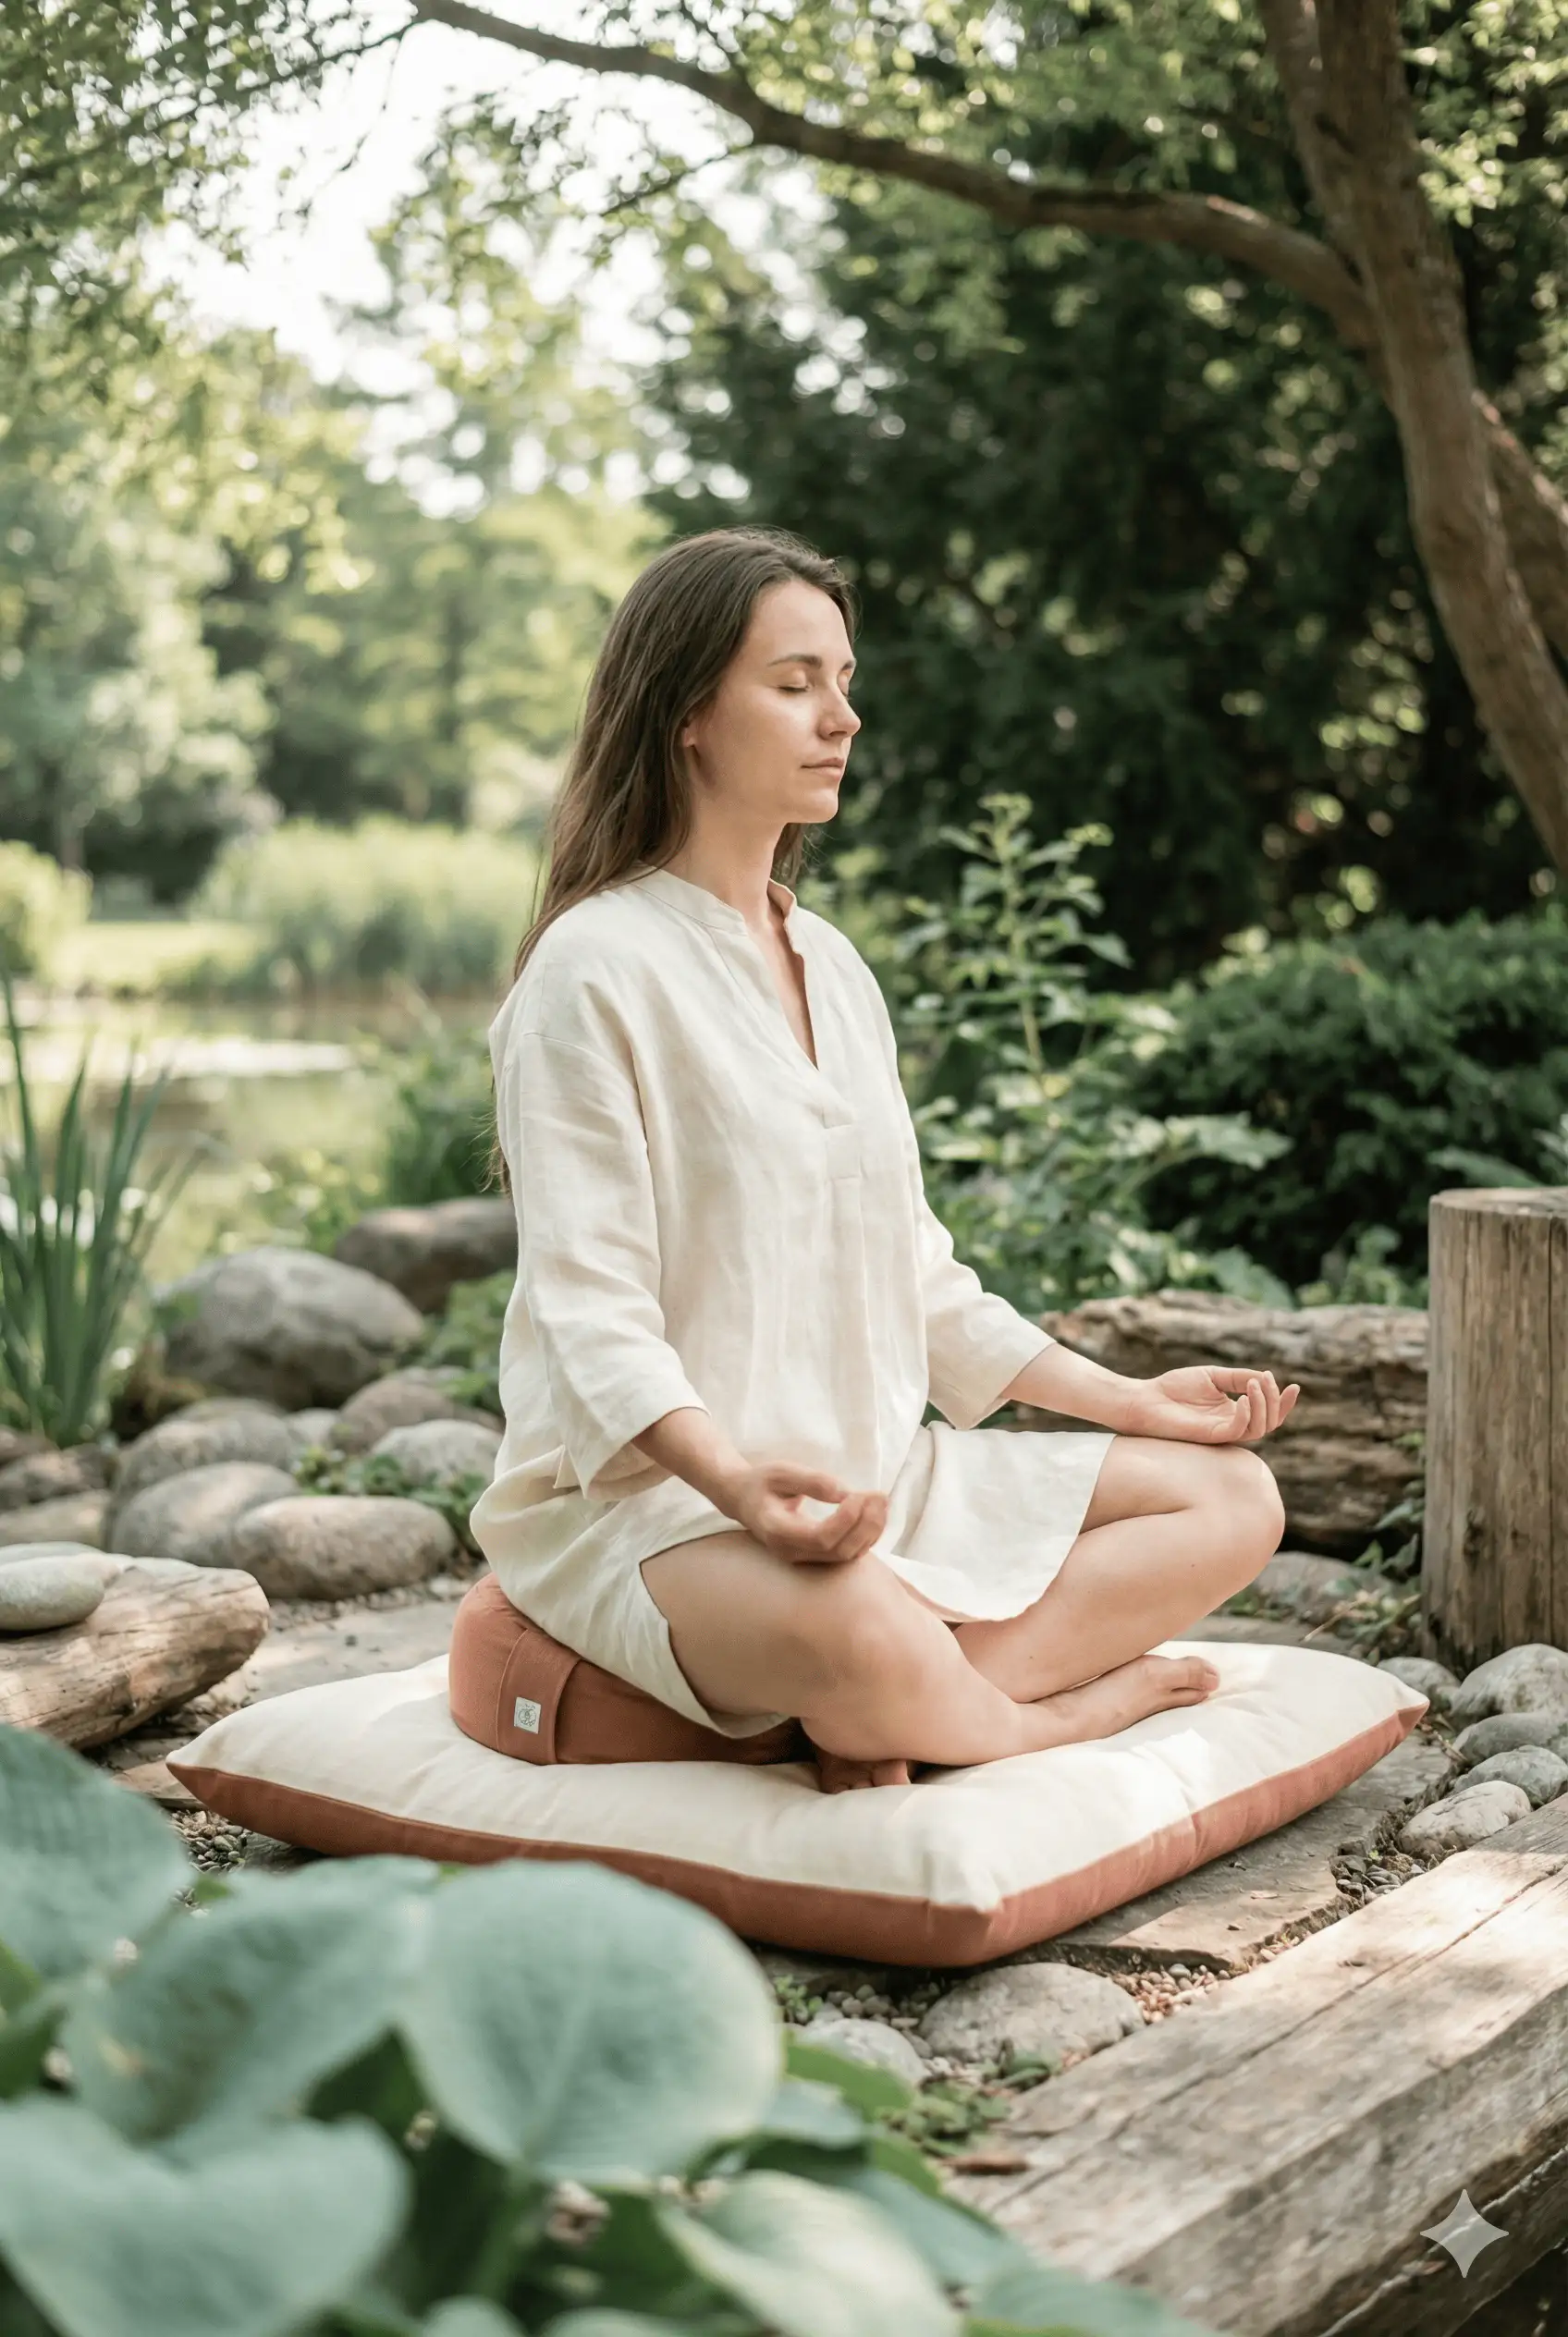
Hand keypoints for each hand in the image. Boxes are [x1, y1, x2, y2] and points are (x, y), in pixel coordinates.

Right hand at [724, 1461, 888, 1564]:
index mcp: (777, 1530)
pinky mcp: (815, 1557)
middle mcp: (790, 1551)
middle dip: (865, 1524)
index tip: (860, 1495)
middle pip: (838, 1550)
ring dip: (870, 1530)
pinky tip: (874, 1513)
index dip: (847, 1520)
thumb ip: (812, 1482)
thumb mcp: (782, 1472)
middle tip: (880, 1496)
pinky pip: (846, 1553)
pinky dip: (865, 1535)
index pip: (820, 1538)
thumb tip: (845, 1493)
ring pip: (846, 1555)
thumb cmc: (762, 1482)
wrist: (745, 1500)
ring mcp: (803, 1558)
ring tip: (882, 1501)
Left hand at [1122, 1365, 1299, 1444]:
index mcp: (1235, 1412)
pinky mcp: (1210, 1436)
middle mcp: (1232, 1425)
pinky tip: (1242, 1398)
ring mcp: (1223, 1433)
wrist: (1145, 1399)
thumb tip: (1265, 1378)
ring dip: (1263, 1405)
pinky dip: (1246, 1414)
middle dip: (1275, 1401)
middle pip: (1269, 1422)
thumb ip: (1239, 1377)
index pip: (1268, 1414)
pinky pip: (1237, 1431)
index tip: (1295, 1386)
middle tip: (1266, 1381)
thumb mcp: (1213, 1376)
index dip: (1285, 1404)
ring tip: (1254, 1385)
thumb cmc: (1174, 1388)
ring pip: (1258, 1429)